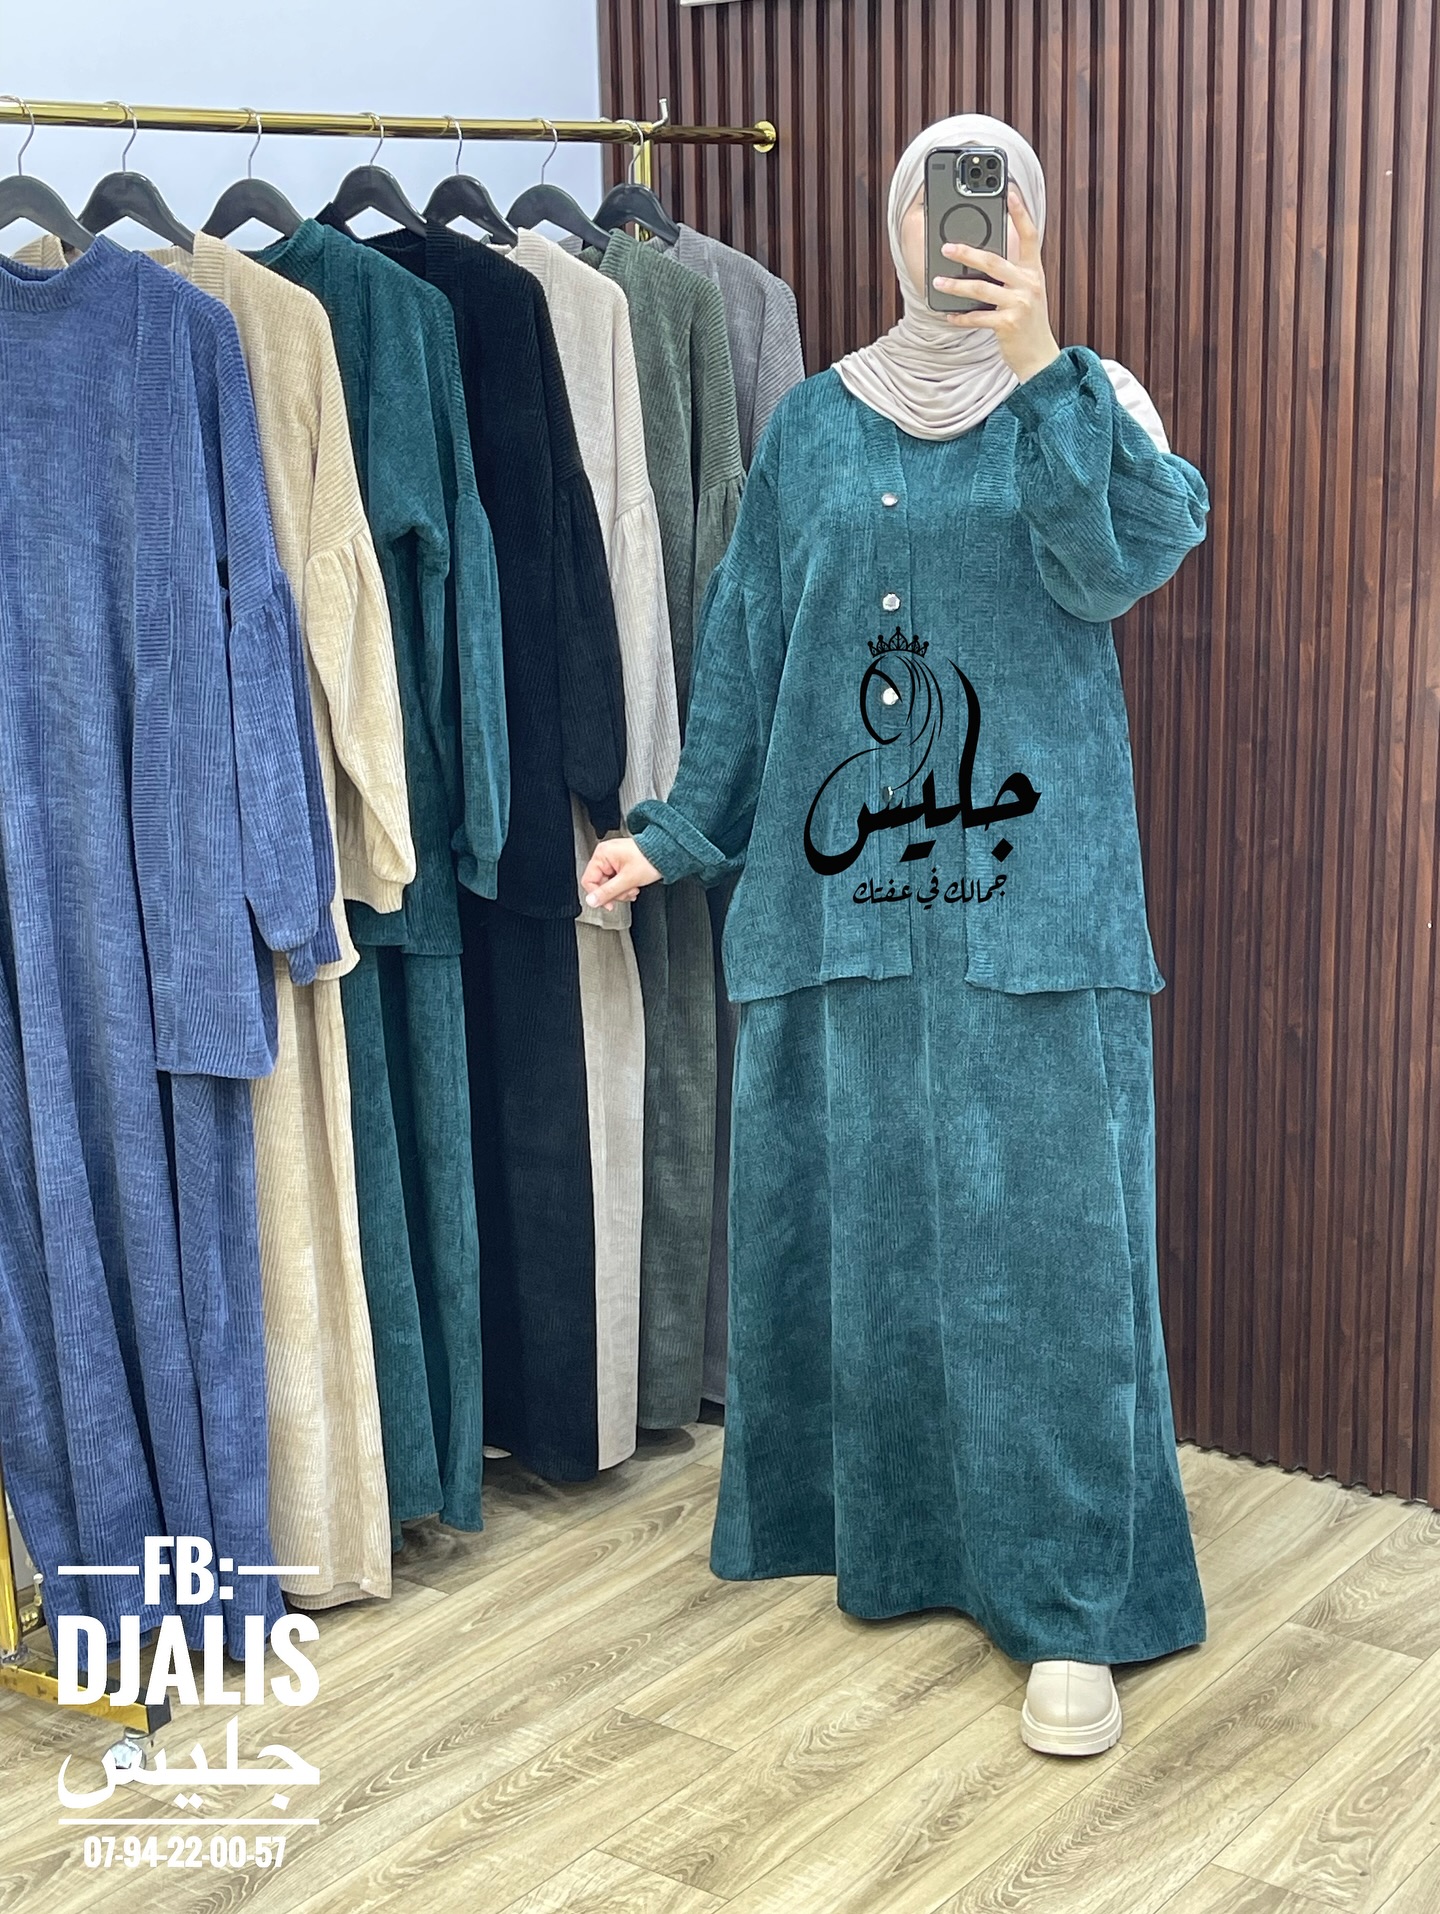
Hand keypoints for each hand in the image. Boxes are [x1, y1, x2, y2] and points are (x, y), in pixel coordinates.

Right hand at [581, 835, 662, 910]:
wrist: (665, 854)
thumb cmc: (649, 859)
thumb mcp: (627, 880)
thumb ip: (607, 892)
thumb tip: (591, 901)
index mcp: (602, 854)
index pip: (589, 880)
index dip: (598, 895)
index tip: (609, 904)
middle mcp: (605, 855)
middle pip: (600, 884)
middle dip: (616, 892)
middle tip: (627, 891)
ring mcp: (613, 859)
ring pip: (609, 884)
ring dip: (622, 890)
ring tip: (633, 887)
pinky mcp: (620, 863)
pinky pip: (616, 879)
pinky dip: (625, 885)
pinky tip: (633, 884)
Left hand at [930, 182, 1061, 383]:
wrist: (1040, 357)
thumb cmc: (1028, 323)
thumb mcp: (1027, 293)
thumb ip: (1010, 275)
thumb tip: (978, 261)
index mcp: (1033, 271)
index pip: (1030, 235)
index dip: (1020, 213)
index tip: (1009, 192)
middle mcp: (1029, 284)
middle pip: (994, 261)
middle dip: (968, 253)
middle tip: (946, 248)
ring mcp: (1019, 304)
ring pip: (981, 289)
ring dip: (956, 286)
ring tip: (938, 283)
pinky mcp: (1008, 324)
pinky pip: (977, 317)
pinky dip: (961, 317)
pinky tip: (949, 315)